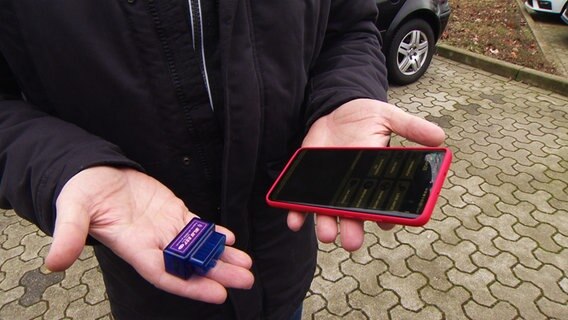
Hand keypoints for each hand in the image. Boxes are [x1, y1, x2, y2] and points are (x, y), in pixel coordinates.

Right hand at [45, 166, 253, 303]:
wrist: (93, 173)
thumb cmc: (82, 192)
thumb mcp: (72, 209)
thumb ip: (68, 234)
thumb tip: (54, 263)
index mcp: (133, 246)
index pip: (165, 273)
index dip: (191, 285)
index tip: (217, 293)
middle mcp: (153, 242)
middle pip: (190, 264)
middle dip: (217, 273)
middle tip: (246, 281)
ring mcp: (165, 228)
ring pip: (198, 247)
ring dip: (222, 257)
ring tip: (246, 265)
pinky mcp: (172, 211)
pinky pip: (197, 226)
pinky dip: (213, 234)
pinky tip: (230, 240)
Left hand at [287, 98, 444, 250]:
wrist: (334, 109)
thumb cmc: (364, 115)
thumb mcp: (389, 116)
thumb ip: (411, 127)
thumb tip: (440, 137)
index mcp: (375, 178)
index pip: (384, 204)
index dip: (386, 217)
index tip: (387, 224)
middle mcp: (353, 188)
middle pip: (354, 216)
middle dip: (353, 231)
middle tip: (352, 242)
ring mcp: (331, 187)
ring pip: (328, 214)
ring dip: (326, 226)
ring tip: (327, 235)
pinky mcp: (310, 181)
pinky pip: (302, 202)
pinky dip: (297, 213)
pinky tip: (295, 221)